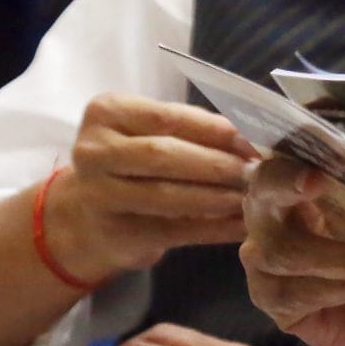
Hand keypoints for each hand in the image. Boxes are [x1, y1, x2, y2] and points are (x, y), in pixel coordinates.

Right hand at [41, 95, 257, 285]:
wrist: (88, 215)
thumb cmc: (133, 163)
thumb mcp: (151, 134)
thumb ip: (193, 130)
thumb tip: (249, 139)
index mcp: (107, 113)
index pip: (166, 116)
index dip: (213, 130)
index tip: (251, 140)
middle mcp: (94, 151)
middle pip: (163, 155)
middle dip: (216, 164)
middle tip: (256, 171)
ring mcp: (98, 194)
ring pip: (166, 195)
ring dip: (217, 197)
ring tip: (252, 197)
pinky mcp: (115, 232)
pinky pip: (173, 230)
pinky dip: (214, 229)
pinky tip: (242, 226)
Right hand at [239, 159, 344, 345]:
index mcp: (295, 194)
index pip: (276, 167)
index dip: (286, 165)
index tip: (313, 168)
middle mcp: (268, 225)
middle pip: (260, 198)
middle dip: (286, 188)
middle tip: (320, 183)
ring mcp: (264, 267)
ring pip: (284, 253)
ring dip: (341, 257)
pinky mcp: (275, 305)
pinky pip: (298, 293)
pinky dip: (342, 287)